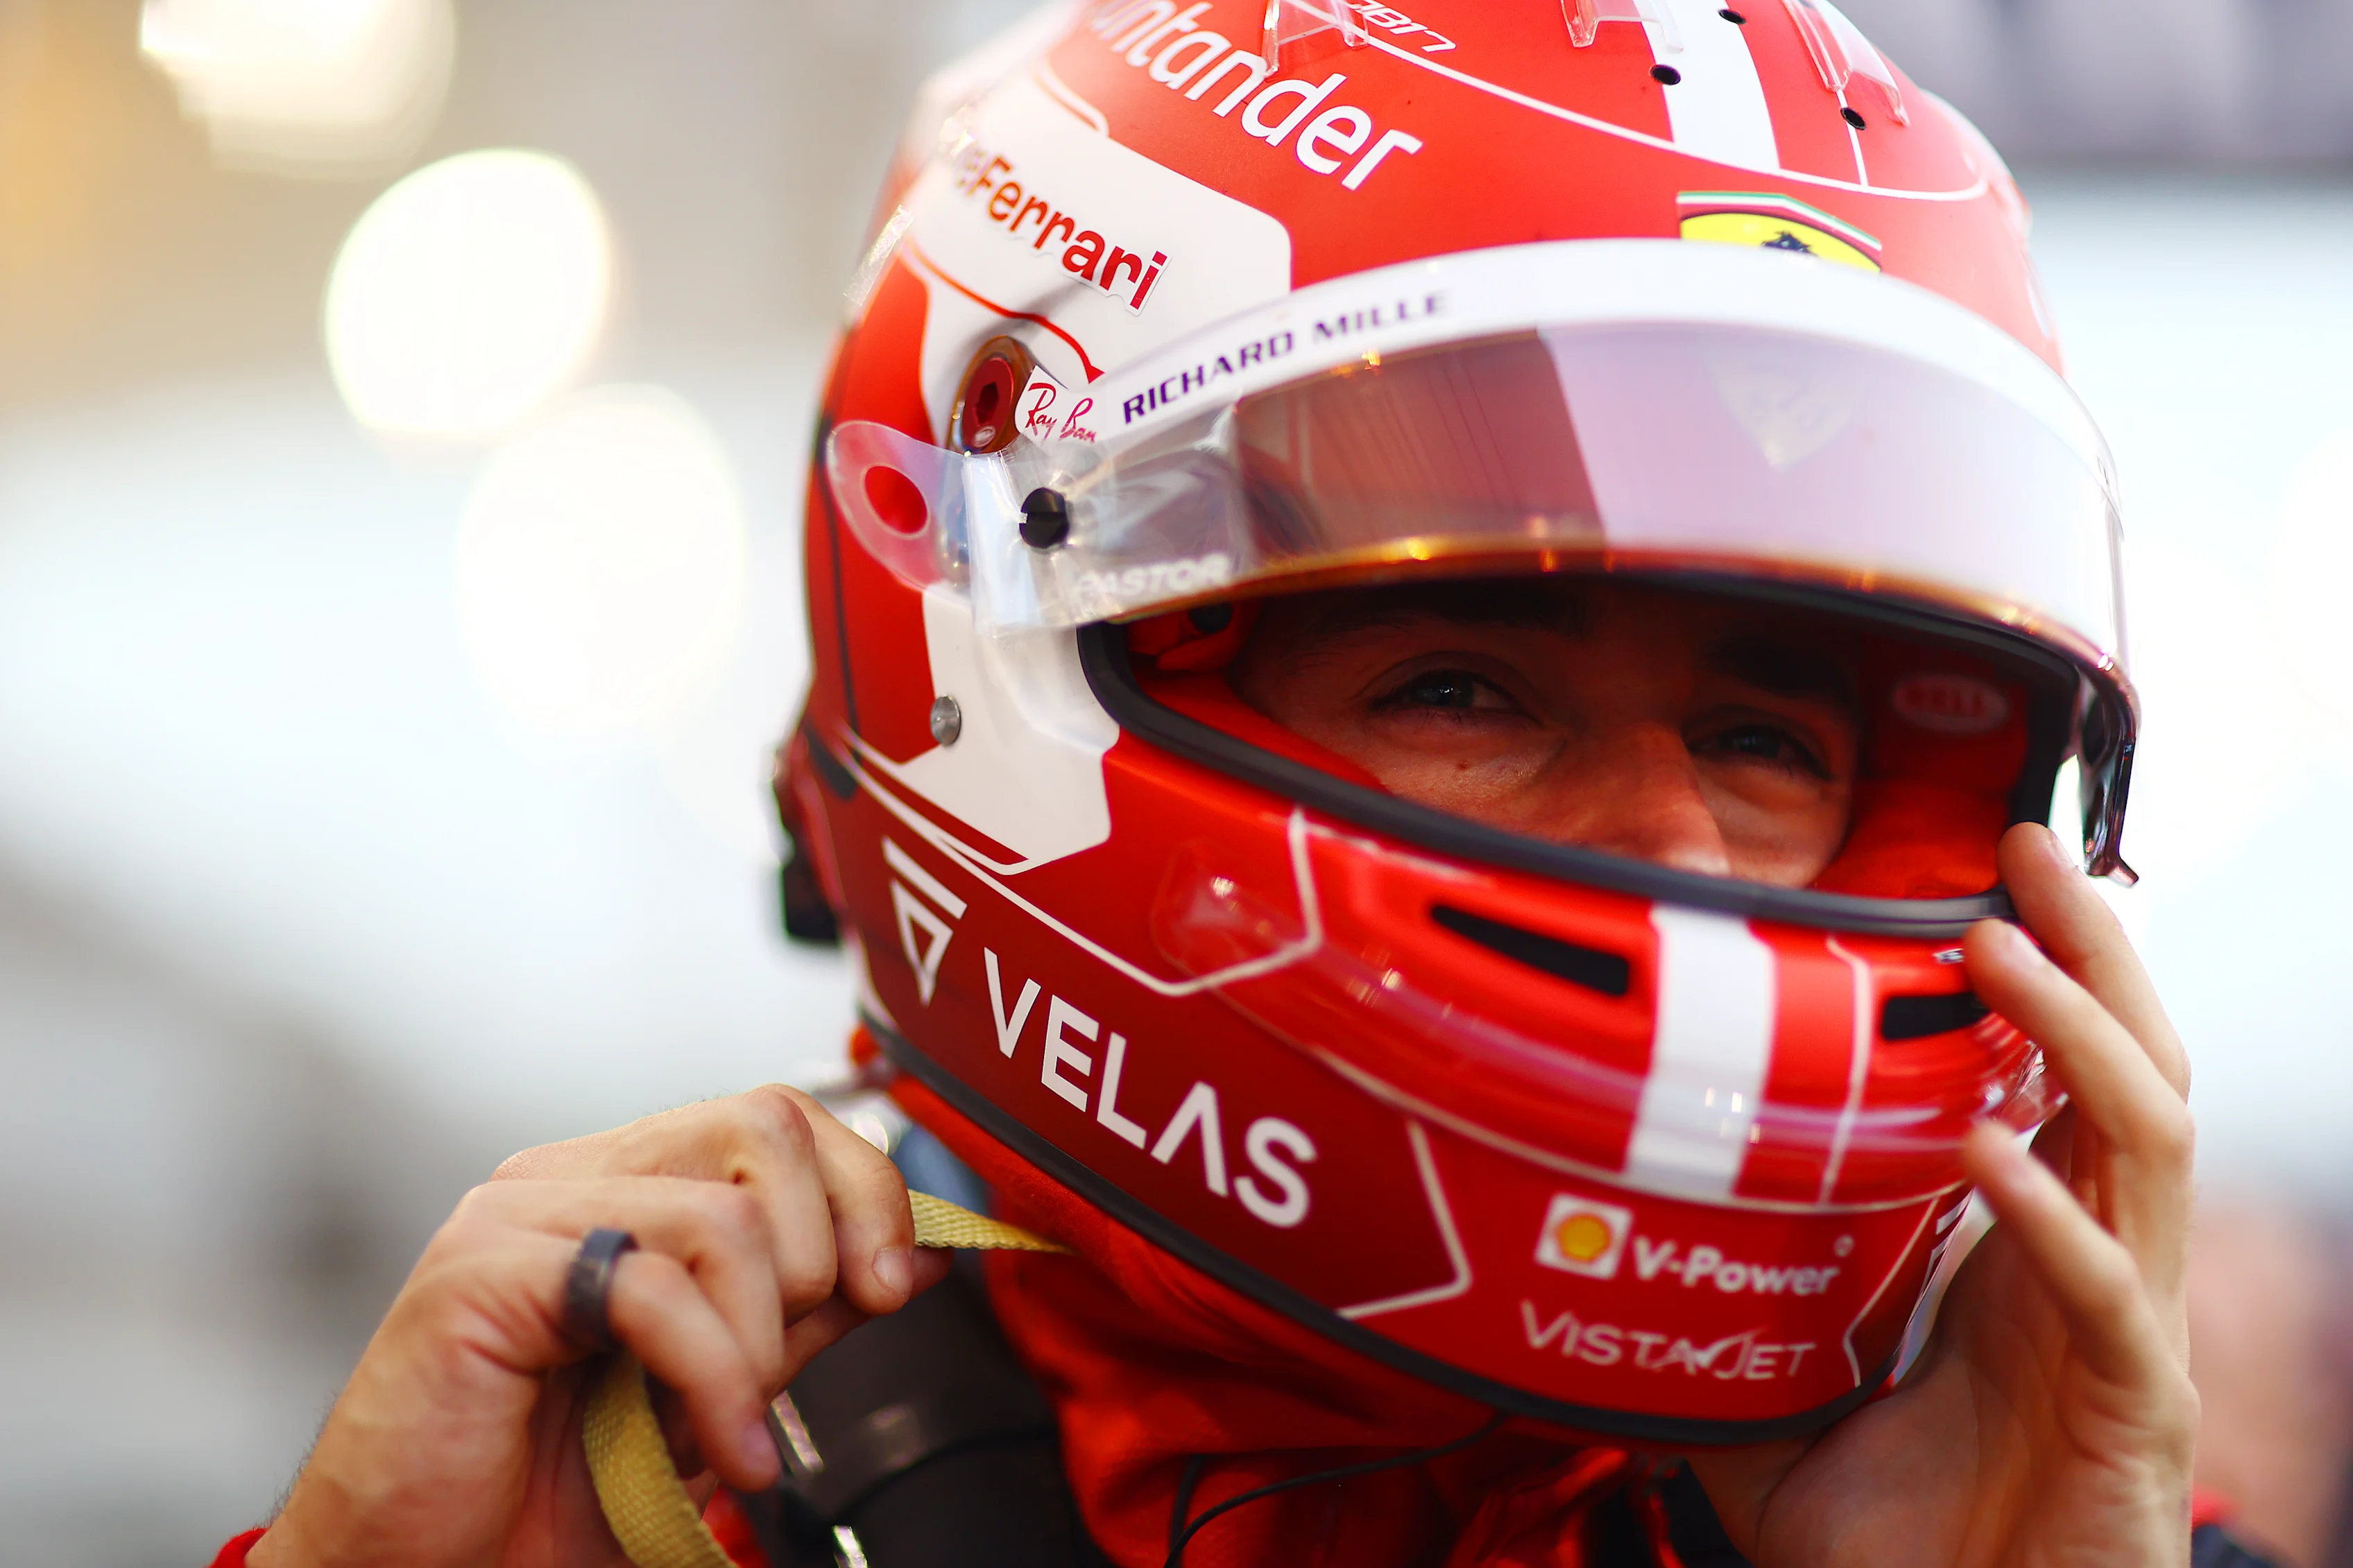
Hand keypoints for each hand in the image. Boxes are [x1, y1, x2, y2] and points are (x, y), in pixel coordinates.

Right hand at [249, 1085, 951, 1567]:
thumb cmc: (543, 1492)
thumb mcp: (711, 1393)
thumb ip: (799, 1317)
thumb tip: (909, 1258)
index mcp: (622, 1190)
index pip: (774, 1119)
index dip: (861, 1187)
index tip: (893, 1280)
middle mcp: (570, 1181)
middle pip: (763, 1127)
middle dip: (826, 1246)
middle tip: (804, 1354)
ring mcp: (518, 1216)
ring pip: (723, 1215)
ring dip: (763, 1344)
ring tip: (739, 1429)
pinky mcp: (482, 1274)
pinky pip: (653, 1290)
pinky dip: (718, 1383)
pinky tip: (724, 1449)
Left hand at [1688, 823, 2198, 1566]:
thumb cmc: (1906, 1545)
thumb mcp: (1779, 1413)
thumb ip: (1716, 1333)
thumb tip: (1593, 1272)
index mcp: (2030, 1248)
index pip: (2064, 1079)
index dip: (2046, 977)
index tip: (1975, 878)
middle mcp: (2096, 1263)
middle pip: (2135, 1066)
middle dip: (2094, 949)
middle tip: (2025, 845)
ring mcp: (2126, 1327)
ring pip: (2146, 1138)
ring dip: (2080, 1031)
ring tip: (1998, 946)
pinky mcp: (2132, 1406)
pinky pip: (2105, 1291)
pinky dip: (2045, 1215)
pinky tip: (1982, 1151)